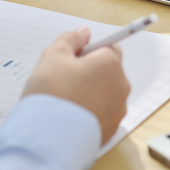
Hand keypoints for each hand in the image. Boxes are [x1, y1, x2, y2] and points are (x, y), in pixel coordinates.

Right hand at [22, 26, 129, 144]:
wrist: (48, 137)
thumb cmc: (52, 92)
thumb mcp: (54, 55)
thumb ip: (71, 39)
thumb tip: (84, 31)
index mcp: (111, 64)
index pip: (109, 48)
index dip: (90, 51)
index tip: (72, 59)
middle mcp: (121, 86)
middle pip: (107, 71)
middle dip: (89, 73)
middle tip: (64, 81)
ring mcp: (118, 111)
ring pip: (105, 94)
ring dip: (91, 93)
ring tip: (66, 101)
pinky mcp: (110, 130)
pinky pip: (101, 115)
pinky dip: (90, 113)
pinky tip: (71, 117)